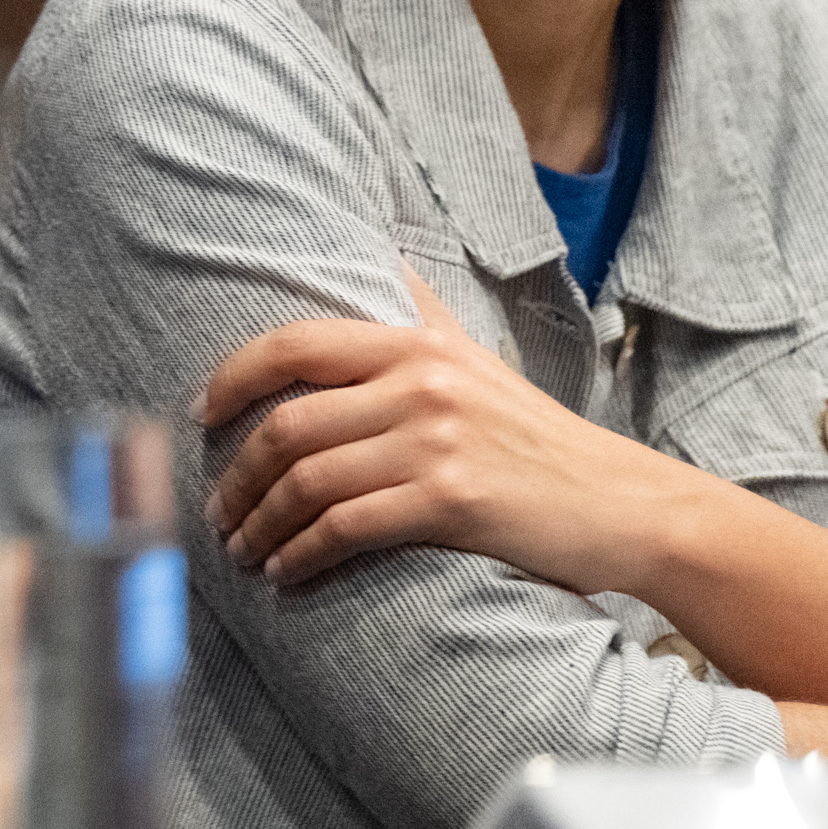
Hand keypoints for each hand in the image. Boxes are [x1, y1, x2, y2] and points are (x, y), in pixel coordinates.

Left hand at [197, 266, 688, 591]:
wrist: (624, 503)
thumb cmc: (539, 439)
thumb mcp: (478, 358)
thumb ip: (424, 311)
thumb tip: (385, 256)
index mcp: (417, 342)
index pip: (296, 344)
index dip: (234, 378)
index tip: (202, 414)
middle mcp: (421, 382)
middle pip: (288, 423)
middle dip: (236, 474)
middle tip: (217, 509)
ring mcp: (436, 441)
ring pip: (307, 480)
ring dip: (259, 522)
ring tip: (242, 549)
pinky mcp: (451, 500)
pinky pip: (344, 528)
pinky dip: (300, 554)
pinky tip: (286, 572)